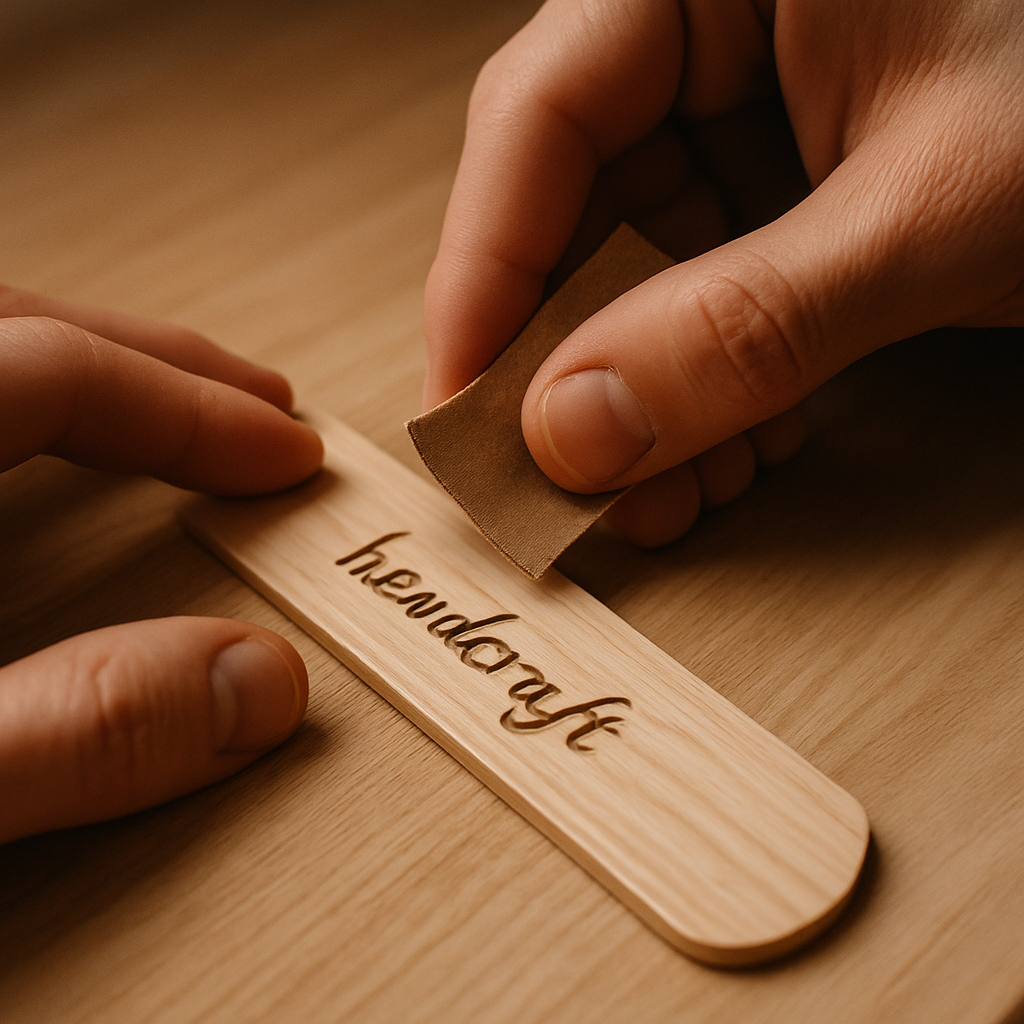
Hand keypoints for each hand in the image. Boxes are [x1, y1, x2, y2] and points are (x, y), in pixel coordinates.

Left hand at [0, 287, 322, 842]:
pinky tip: (40, 458)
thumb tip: (260, 685)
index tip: (291, 453)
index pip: (54, 371)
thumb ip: (76, 734)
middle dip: (159, 362)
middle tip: (261, 399)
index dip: (192, 413)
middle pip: (17, 324)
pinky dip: (16, 403)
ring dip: (86, 362)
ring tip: (176, 404)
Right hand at [424, 0, 1023, 545]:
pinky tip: (734, 455)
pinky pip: (706, 294)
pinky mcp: (791, 186)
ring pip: (639, 271)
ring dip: (649, 402)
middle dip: (577, 369)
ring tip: (669, 501)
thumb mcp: (936, 209)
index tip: (463, 411)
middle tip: (573, 490)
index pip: (539, 115)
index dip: (483, 277)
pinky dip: (714, 389)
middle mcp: (713, 27)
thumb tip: (577, 432)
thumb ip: (747, 323)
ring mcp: (751, 111)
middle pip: (577, 209)